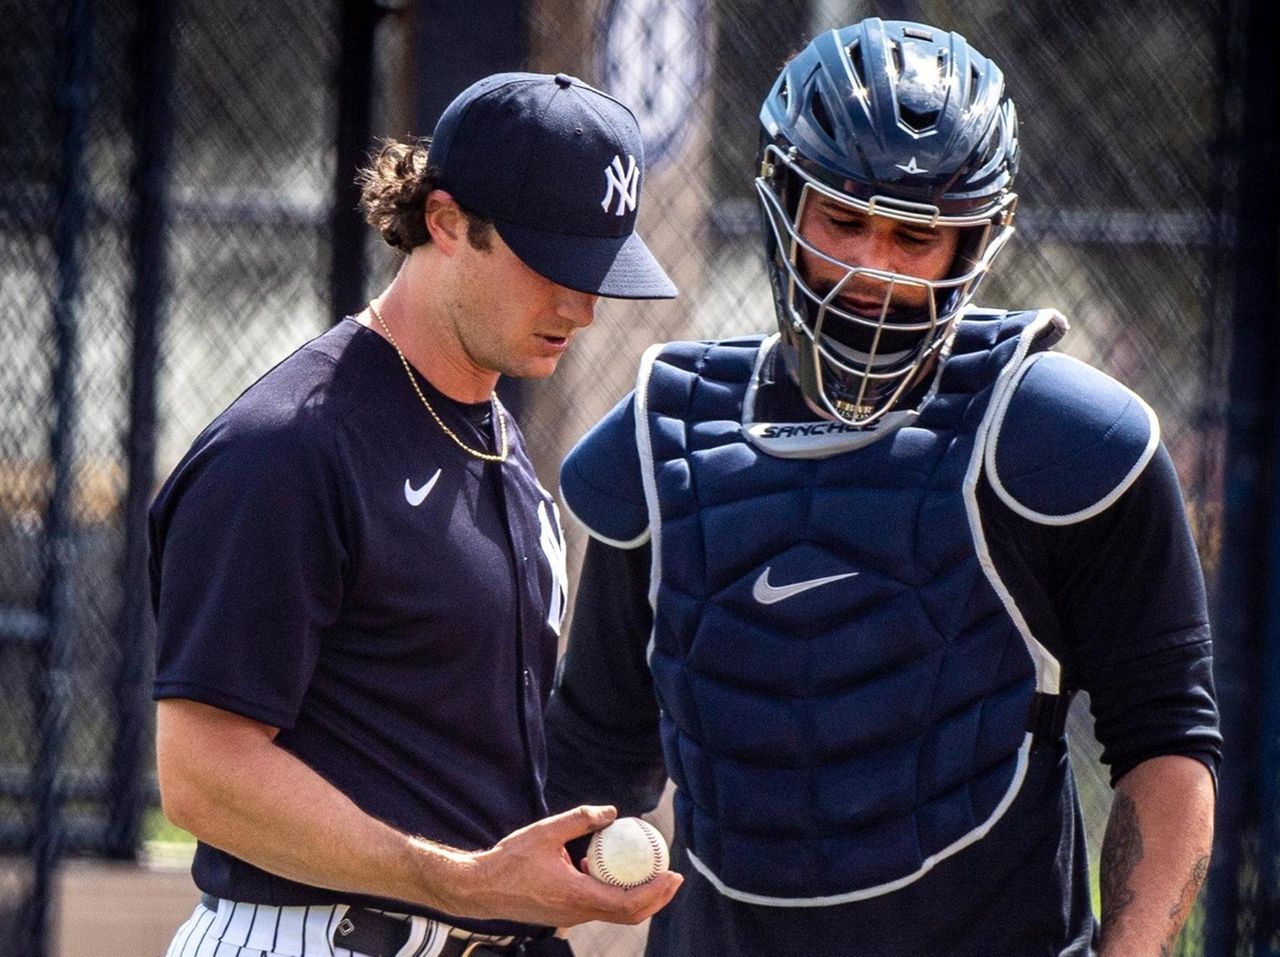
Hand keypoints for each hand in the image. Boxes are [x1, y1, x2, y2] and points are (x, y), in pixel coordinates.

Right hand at [446, 805, 681, 926]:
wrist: (481, 889)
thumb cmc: (510, 859)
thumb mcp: (546, 831)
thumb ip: (581, 819)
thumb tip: (612, 812)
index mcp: (576, 895)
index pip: (628, 903)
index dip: (656, 891)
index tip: (673, 874)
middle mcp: (577, 912)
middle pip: (630, 915)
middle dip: (657, 898)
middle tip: (674, 876)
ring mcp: (571, 917)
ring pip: (616, 913)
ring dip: (640, 898)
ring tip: (653, 873)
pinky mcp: (565, 914)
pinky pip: (600, 907)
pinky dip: (617, 894)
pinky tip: (612, 870)